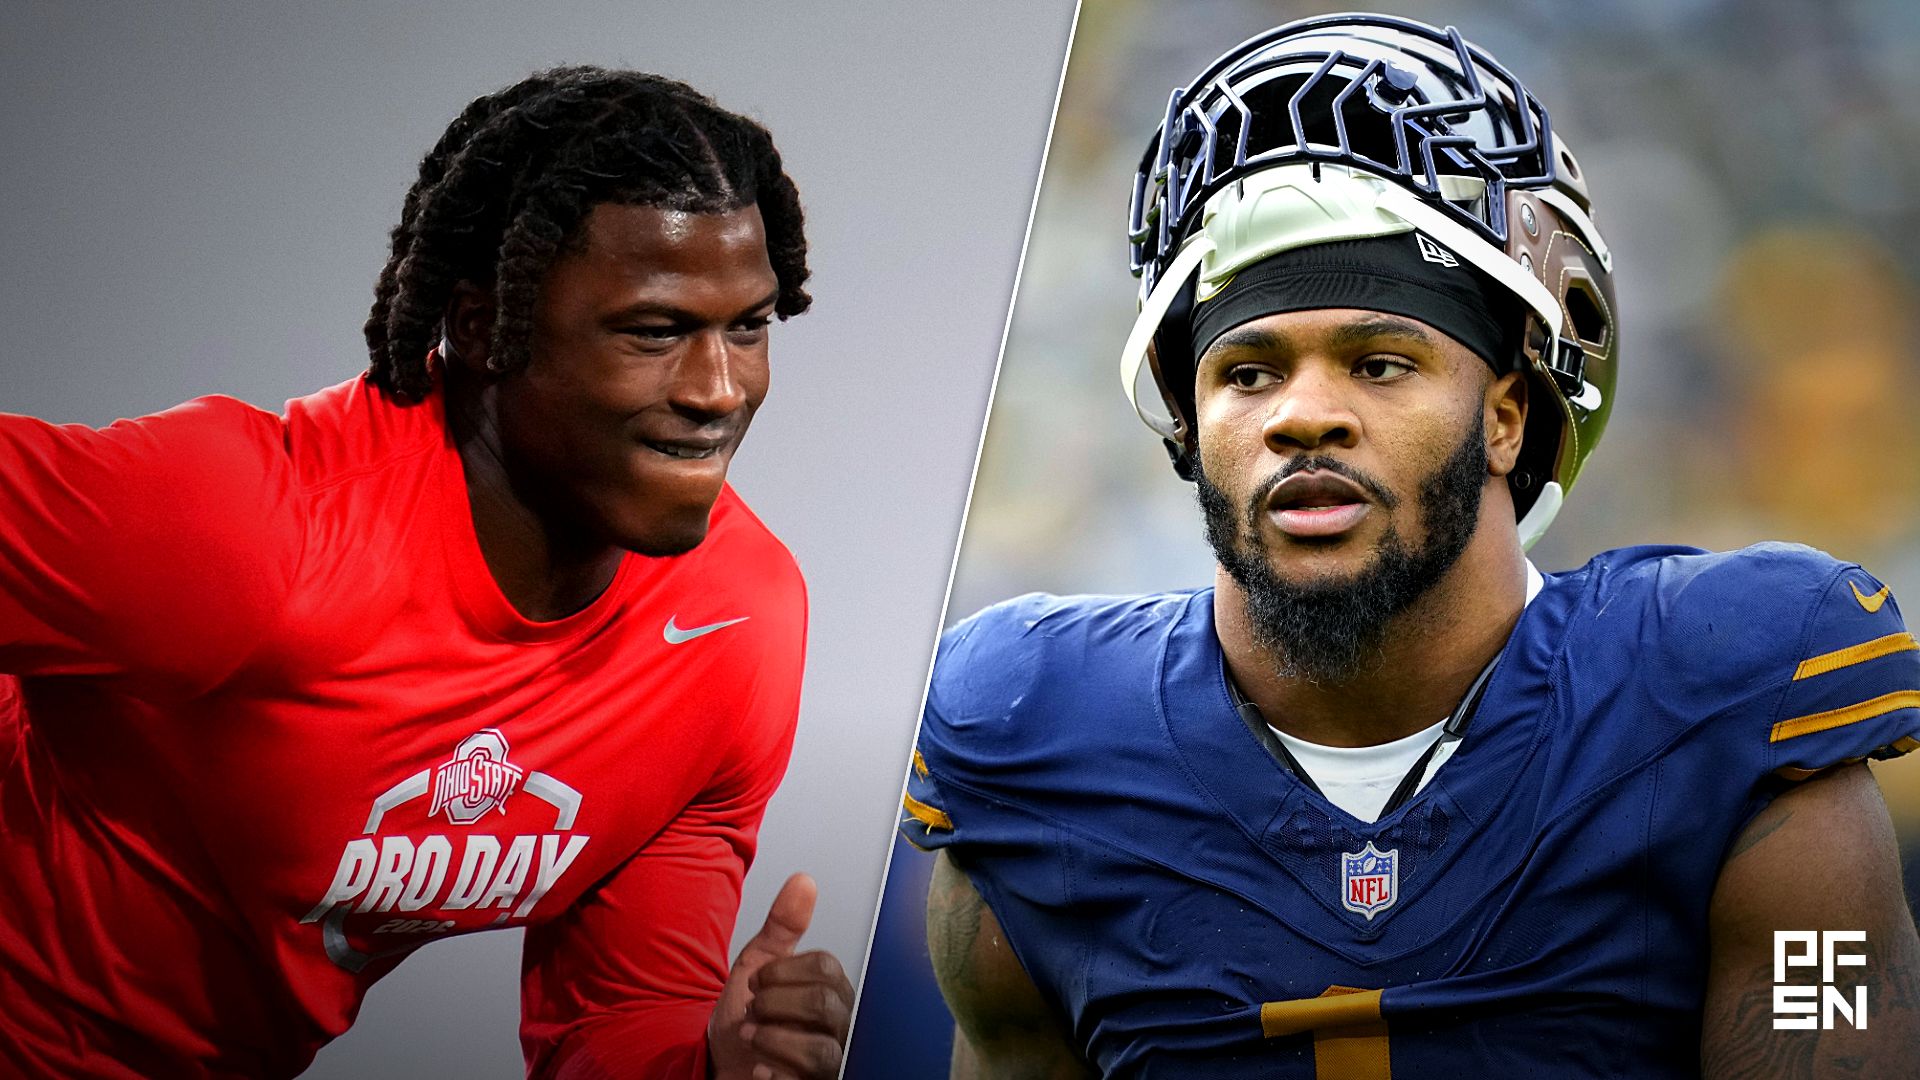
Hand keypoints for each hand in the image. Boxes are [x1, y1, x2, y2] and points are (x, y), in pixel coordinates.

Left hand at [708, 873, 852, 1079]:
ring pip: (821, 1051)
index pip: (825, 967)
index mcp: (830, 988)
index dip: (781, 972)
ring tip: (751, 1038)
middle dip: (773, 1005)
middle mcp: (837, 1024)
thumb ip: (782, 926)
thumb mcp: (758, 964)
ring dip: (773, 1041)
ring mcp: (829, 1059)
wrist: (723, 1062)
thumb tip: (804, 881)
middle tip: (752, 1011)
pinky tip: (759, 1068)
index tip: (757, 982)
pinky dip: (775, 1074)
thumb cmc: (746, 1016)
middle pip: (824, 1005)